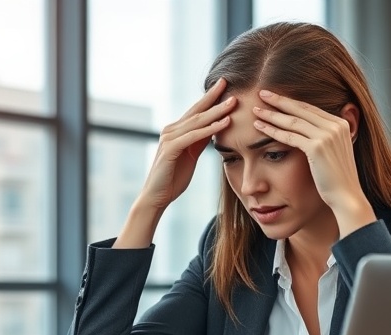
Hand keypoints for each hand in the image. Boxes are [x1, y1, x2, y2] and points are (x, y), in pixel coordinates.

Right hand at [137, 78, 236, 210]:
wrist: (157, 196)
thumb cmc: (173, 179)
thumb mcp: (191, 156)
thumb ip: (200, 141)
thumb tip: (214, 128)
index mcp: (176, 131)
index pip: (196, 111)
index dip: (210, 97)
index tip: (225, 85)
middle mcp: (170, 130)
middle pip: (197, 111)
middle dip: (213, 97)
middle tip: (228, 82)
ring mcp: (169, 138)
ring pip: (197, 121)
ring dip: (217, 111)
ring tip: (233, 102)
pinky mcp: (171, 149)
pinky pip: (194, 136)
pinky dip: (210, 129)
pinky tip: (224, 122)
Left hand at [251, 90, 373, 229]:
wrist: (346, 196)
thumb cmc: (337, 179)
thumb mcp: (334, 152)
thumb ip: (325, 139)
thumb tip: (308, 134)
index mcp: (341, 123)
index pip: (311, 109)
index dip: (291, 102)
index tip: (276, 97)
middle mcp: (335, 125)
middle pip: (301, 109)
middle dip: (279, 101)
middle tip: (261, 93)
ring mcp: (327, 135)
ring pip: (293, 121)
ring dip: (271, 115)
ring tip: (256, 110)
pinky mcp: (317, 147)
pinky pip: (290, 136)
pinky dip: (272, 131)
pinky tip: (259, 127)